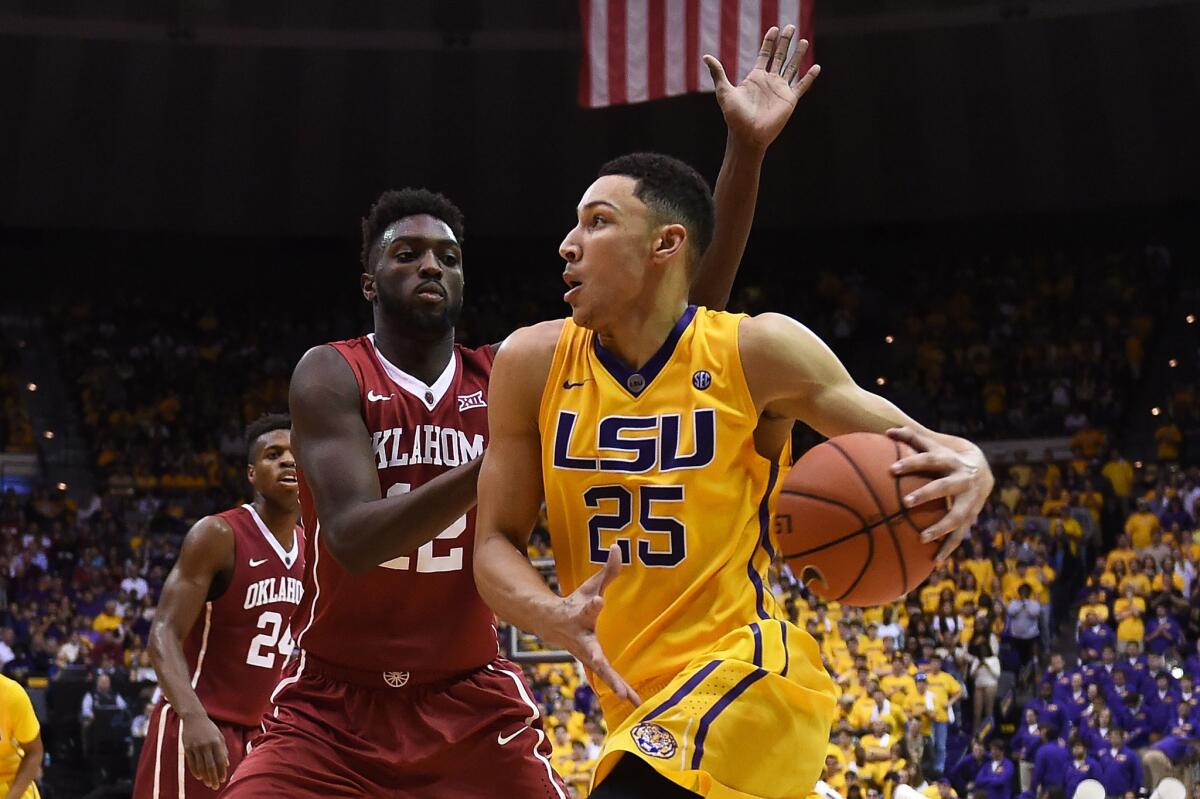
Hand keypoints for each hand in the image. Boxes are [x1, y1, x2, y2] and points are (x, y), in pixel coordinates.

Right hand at [181, 712, 228, 790]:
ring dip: (205, 777)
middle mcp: (206, 745)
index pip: (220, 760)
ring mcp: (196, 747)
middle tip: (215, 786)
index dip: (221, 771)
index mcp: (216, 742)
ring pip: (200, 766)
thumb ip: (223, 750)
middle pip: (210, 766)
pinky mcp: (187, 748)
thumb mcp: (219, 736)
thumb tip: (226, 764)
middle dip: (213, 778)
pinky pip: (191, 763)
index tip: (223, 779)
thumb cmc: (209, 728)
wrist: (194, 718)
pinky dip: (195, 771)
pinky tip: (199, 777)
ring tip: (208, 783)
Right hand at [546, 544, 641, 706]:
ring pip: (600, 671)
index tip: (598, 601)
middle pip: (589, 649)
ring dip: (613, 683)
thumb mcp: (590, 586)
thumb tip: (619, 546)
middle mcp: (581, 639)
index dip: (592, 605)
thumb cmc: (575, 604)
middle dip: (595, 657)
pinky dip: (621, 690)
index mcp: (579, 616)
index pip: (587, 608)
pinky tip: (635, 702)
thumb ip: (607, 571)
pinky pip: (609, 679)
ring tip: (627, 696)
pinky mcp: (595, 665)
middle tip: (599, 661)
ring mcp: (586, 655)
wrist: (550, 626)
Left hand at [703, 25, 820, 151]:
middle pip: (780, 56)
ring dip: (798, 55)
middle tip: (791, 26)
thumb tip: (706, 57)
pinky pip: (802, 85)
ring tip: (804, 41)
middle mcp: (769, 81)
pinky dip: (809, 77)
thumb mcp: (724, 91)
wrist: (747, 135)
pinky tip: (816, 67)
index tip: (774, 28)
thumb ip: (718, 73)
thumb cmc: (734, 116)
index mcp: (755, 77)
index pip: (764, 54)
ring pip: (792, 67)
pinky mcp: (789, 99)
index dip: (769, 42)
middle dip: (785, 42)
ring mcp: (780, 89)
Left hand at [888, 426, 993, 560]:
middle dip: (926, 494)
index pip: (928, 460)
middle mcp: (963, 480)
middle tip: (905, 502)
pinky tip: (934, 561)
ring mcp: (970, 500)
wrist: (983, 468)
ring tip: (921, 538)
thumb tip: (887, 430)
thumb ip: (912, 438)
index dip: (911, 463)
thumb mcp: (935, 445)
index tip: (891, 469)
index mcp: (950, 461)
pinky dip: (948, 548)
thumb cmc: (948, 455)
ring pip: (957, 515)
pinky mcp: (971, 516)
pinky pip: (960, 535)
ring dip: (940, 528)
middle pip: (944, 487)